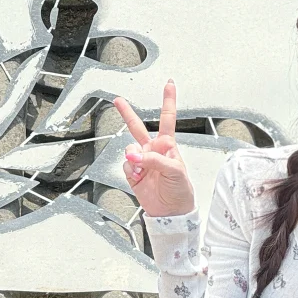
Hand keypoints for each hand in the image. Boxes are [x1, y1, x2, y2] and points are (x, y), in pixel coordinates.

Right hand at [114, 79, 196, 216]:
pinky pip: (125, 164)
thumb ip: (156, 159)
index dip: (168, 101)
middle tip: (118, 101)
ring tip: (141, 168)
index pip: (167, 119)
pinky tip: (137, 175)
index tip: (168, 85)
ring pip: (130, 148)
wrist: (171, 212)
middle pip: (138, 128)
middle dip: (127, 114)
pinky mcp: (133, 173)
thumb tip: (136, 155)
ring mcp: (142, 162)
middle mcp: (153, 151)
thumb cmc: (180, 190)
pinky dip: (130, 168)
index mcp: (168, 146)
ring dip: (134, 156)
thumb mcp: (175, 171)